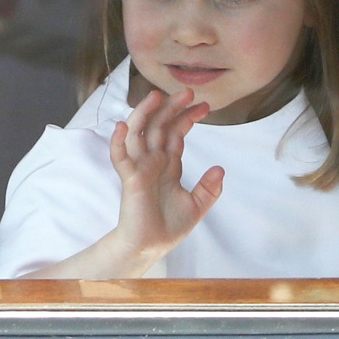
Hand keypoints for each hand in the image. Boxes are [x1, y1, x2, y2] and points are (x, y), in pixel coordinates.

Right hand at [109, 88, 223, 267]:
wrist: (151, 245)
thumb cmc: (169, 225)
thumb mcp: (197, 205)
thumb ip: (209, 188)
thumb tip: (220, 169)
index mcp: (168, 164)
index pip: (177, 133)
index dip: (188, 117)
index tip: (205, 106)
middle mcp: (153, 161)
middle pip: (160, 126)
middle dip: (172, 107)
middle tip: (187, 92)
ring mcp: (140, 168)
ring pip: (138, 133)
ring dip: (145, 114)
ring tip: (155, 96)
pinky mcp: (129, 179)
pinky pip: (120, 157)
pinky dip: (118, 141)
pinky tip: (122, 126)